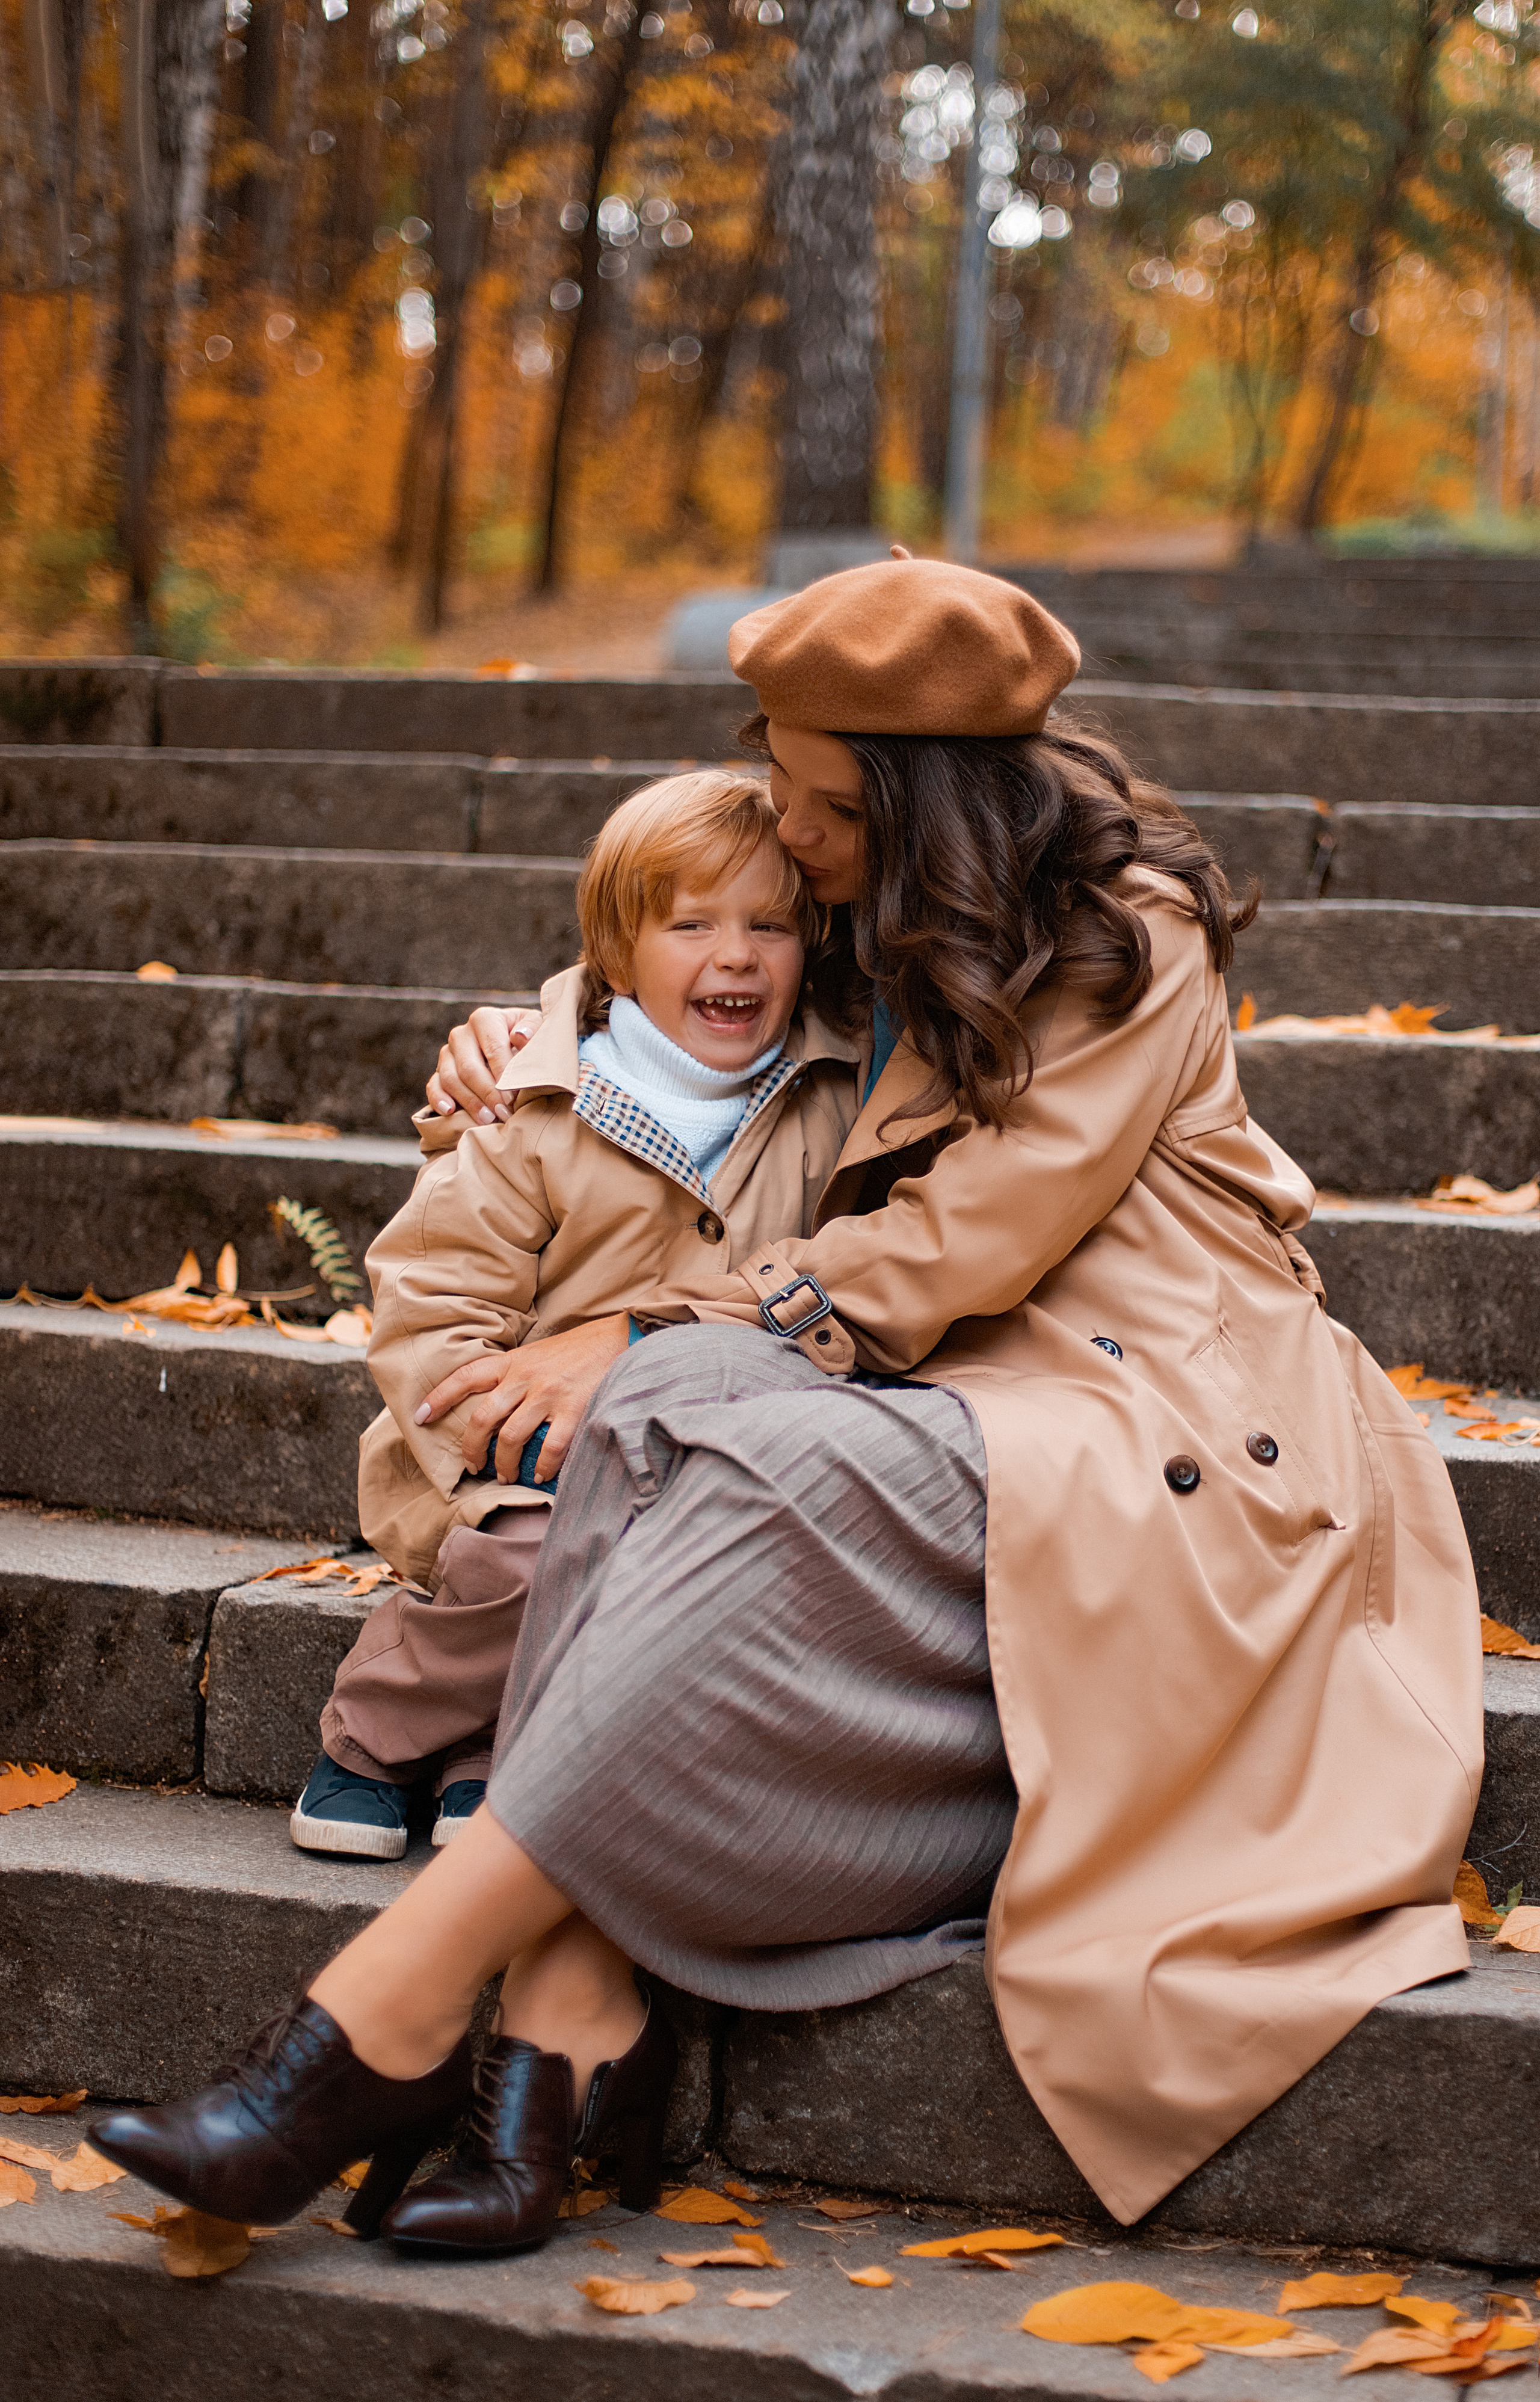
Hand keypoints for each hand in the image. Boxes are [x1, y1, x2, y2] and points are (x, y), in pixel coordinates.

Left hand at [414, 1314, 631, 1481]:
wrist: (619, 1338)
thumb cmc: (576, 1351)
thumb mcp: (536, 1354)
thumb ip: (514, 1375)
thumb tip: (492, 1403)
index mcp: (513, 1362)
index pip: (465, 1377)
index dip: (439, 1397)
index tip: (420, 1417)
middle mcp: (525, 1377)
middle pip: (482, 1418)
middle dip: (471, 1448)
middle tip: (472, 1466)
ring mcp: (549, 1394)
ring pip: (511, 1437)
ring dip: (504, 1463)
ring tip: (506, 1475)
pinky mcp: (575, 1408)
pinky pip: (552, 1446)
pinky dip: (543, 1466)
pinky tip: (541, 1475)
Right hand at [426, 1005, 540, 1122]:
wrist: (512, 1046)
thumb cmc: (527, 1038)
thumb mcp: (537, 1027)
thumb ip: (532, 1029)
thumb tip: (520, 1037)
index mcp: (484, 1019)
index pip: (492, 1048)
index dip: (503, 1074)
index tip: (514, 1097)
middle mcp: (461, 1034)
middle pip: (469, 1068)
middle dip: (488, 1093)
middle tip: (504, 1113)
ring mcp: (447, 1054)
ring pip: (451, 1079)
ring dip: (469, 1102)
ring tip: (488, 1119)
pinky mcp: (439, 1072)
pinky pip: (433, 1086)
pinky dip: (439, 1099)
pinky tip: (450, 1112)